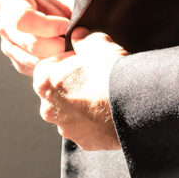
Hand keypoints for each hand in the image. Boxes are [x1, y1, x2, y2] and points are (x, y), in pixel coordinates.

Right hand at [0, 0, 75, 76]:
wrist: (55, 8)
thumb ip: (71, 9)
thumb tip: (78, 31)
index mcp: (12, 0)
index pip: (22, 19)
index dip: (47, 26)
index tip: (67, 26)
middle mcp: (4, 25)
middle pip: (28, 43)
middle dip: (55, 47)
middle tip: (75, 44)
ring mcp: (9, 46)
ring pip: (33, 62)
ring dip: (56, 59)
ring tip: (73, 50)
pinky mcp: (19, 63)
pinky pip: (36, 71)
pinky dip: (53, 67)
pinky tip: (66, 58)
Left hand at [32, 27, 126, 149]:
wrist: (133, 104)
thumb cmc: (110, 72)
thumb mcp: (96, 43)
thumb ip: (81, 38)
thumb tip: (77, 35)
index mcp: (45, 82)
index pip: (46, 66)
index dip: (64, 59)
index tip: (81, 58)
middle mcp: (49, 109)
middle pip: (56, 90)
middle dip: (71, 83)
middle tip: (93, 74)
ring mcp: (66, 128)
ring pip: (69, 110)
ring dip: (81, 102)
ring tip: (103, 92)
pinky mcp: (83, 141)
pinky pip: (84, 126)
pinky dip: (93, 118)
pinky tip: (108, 108)